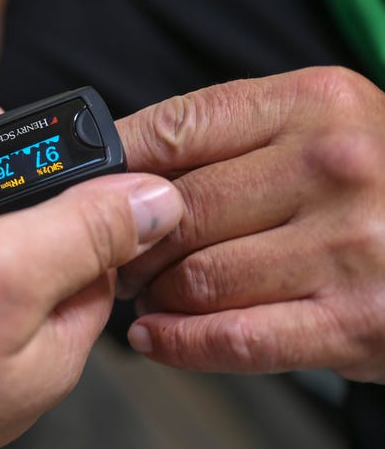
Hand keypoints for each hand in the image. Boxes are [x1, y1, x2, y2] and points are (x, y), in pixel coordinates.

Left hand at [116, 67, 384, 382]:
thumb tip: (131, 170)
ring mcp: (347, 248)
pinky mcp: (355, 323)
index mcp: (311, 105)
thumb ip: (231, 139)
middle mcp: (333, 168)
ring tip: (147, 294)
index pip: (178, 129)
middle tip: (120, 256)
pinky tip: (156, 338)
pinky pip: (236, 337)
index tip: (92, 188)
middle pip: (179, 211)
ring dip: (153, 294)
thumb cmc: (376, 175)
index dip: (118, 164)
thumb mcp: (317, 124)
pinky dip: (179, 343)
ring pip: (197, 278)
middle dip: (131, 243)